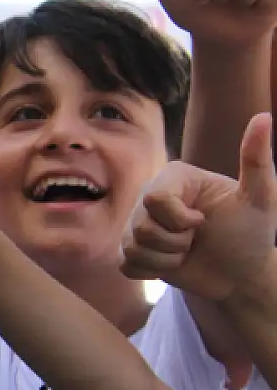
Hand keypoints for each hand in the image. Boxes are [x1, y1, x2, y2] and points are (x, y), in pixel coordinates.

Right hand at [120, 114, 276, 300]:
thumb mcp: (260, 198)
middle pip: (141, 225)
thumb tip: (263, 116)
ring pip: (133, 247)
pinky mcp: (132, 250)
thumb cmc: (251, 233)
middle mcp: (149, 196)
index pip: (154, 199)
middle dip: (175, 242)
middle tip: (196, 238)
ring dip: (167, 259)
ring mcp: (137, 224)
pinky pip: (126, 264)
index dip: (179, 219)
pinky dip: (152, 270)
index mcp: (173, 177)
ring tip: (186, 252)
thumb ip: (257, 159)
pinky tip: (170, 265)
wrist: (240, 273)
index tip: (203, 221)